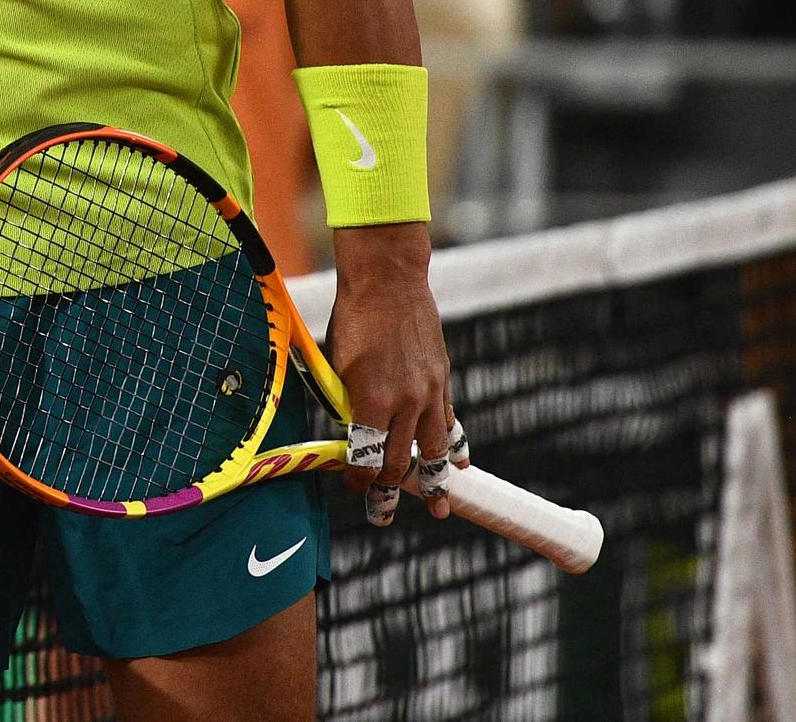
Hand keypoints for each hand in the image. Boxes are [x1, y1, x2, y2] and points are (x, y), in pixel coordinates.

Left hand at [326, 222, 453, 520]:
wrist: (388, 280)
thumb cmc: (352, 318)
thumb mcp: (337, 364)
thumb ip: (346, 402)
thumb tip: (348, 432)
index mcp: (370, 401)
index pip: (363, 457)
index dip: (356, 480)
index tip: (351, 489)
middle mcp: (404, 403)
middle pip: (397, 462)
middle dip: (388, 493)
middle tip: (382, 516)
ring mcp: (428, 393)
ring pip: (432, 451)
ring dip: (433, 484)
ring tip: (438, 509)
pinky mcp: (442, 380)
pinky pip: (450, 423)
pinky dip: (453, 446)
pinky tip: (459, 464)